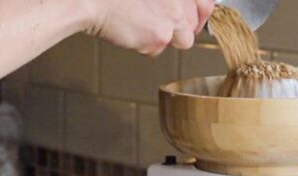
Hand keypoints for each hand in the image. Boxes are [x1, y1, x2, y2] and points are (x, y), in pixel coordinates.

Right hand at [84, 0, 215, 54]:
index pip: (206, 3)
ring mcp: (172, 17)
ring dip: (166, 37)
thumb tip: (196, 7)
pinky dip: (146, 44)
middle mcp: (179, 1)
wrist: (91, 0)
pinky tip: (132, 30)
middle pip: (193, 24)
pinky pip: (160, 48)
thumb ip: (169, 0)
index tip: (196, 16)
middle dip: (179, 28)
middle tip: (157, 22)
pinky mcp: (160, 35)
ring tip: (143, 25)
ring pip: (183, 40)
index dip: (202, 11)